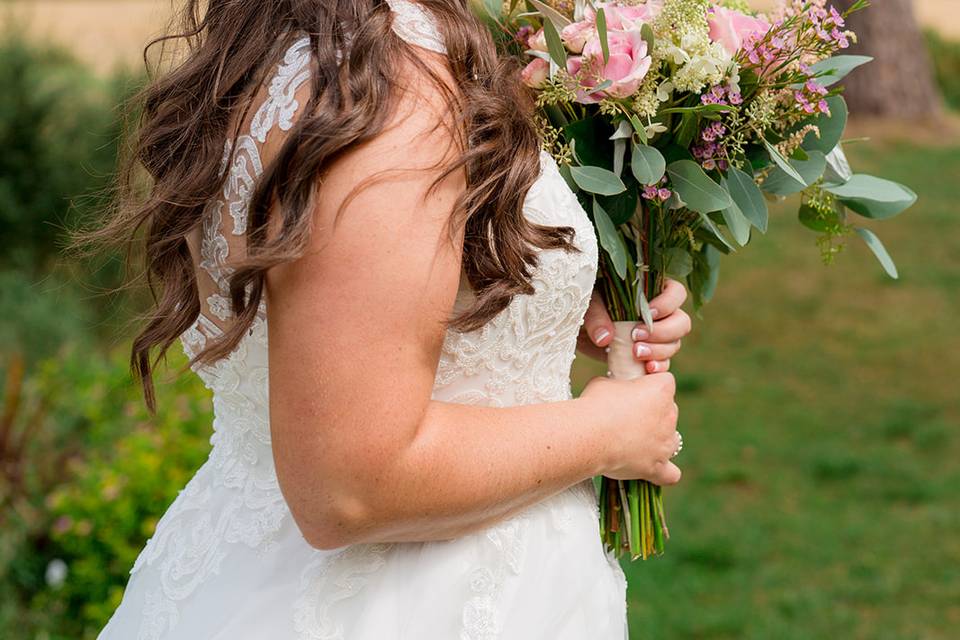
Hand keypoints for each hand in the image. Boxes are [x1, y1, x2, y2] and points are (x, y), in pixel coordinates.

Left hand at [577, 278, 691, 373]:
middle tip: (637, 336)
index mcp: (652, 291)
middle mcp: (661, 314)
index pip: (676, 293)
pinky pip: (663, 363)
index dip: (668, 303)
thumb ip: (597, 316)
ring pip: (674, 344)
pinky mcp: (649, 355)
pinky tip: (647, 368)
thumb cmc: (587, 305)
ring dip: (659, 351)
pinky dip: (658, 366)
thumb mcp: (589, 303)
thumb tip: (605, 338)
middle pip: (681, 322)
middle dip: (663, 332)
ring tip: (636, 353)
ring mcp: (657, 337)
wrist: (579, 329)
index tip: (649, 313)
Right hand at [580, 372, 681, 484]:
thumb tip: (615, 395)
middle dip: (651, 413)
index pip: (665, 382)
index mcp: (660, 389)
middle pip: (669, 410)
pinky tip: (651, 468)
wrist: (589, 435)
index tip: (633, 390)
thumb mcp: (604, 384)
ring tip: (634, 442)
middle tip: (625, 416)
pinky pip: (671, 474)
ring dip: (657, 440)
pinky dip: (664, 472)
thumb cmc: (595, 404)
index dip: (649, 385)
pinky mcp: (656, 467)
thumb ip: (618, 388)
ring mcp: (665, 443)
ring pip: (671, 440)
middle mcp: (669, 416)